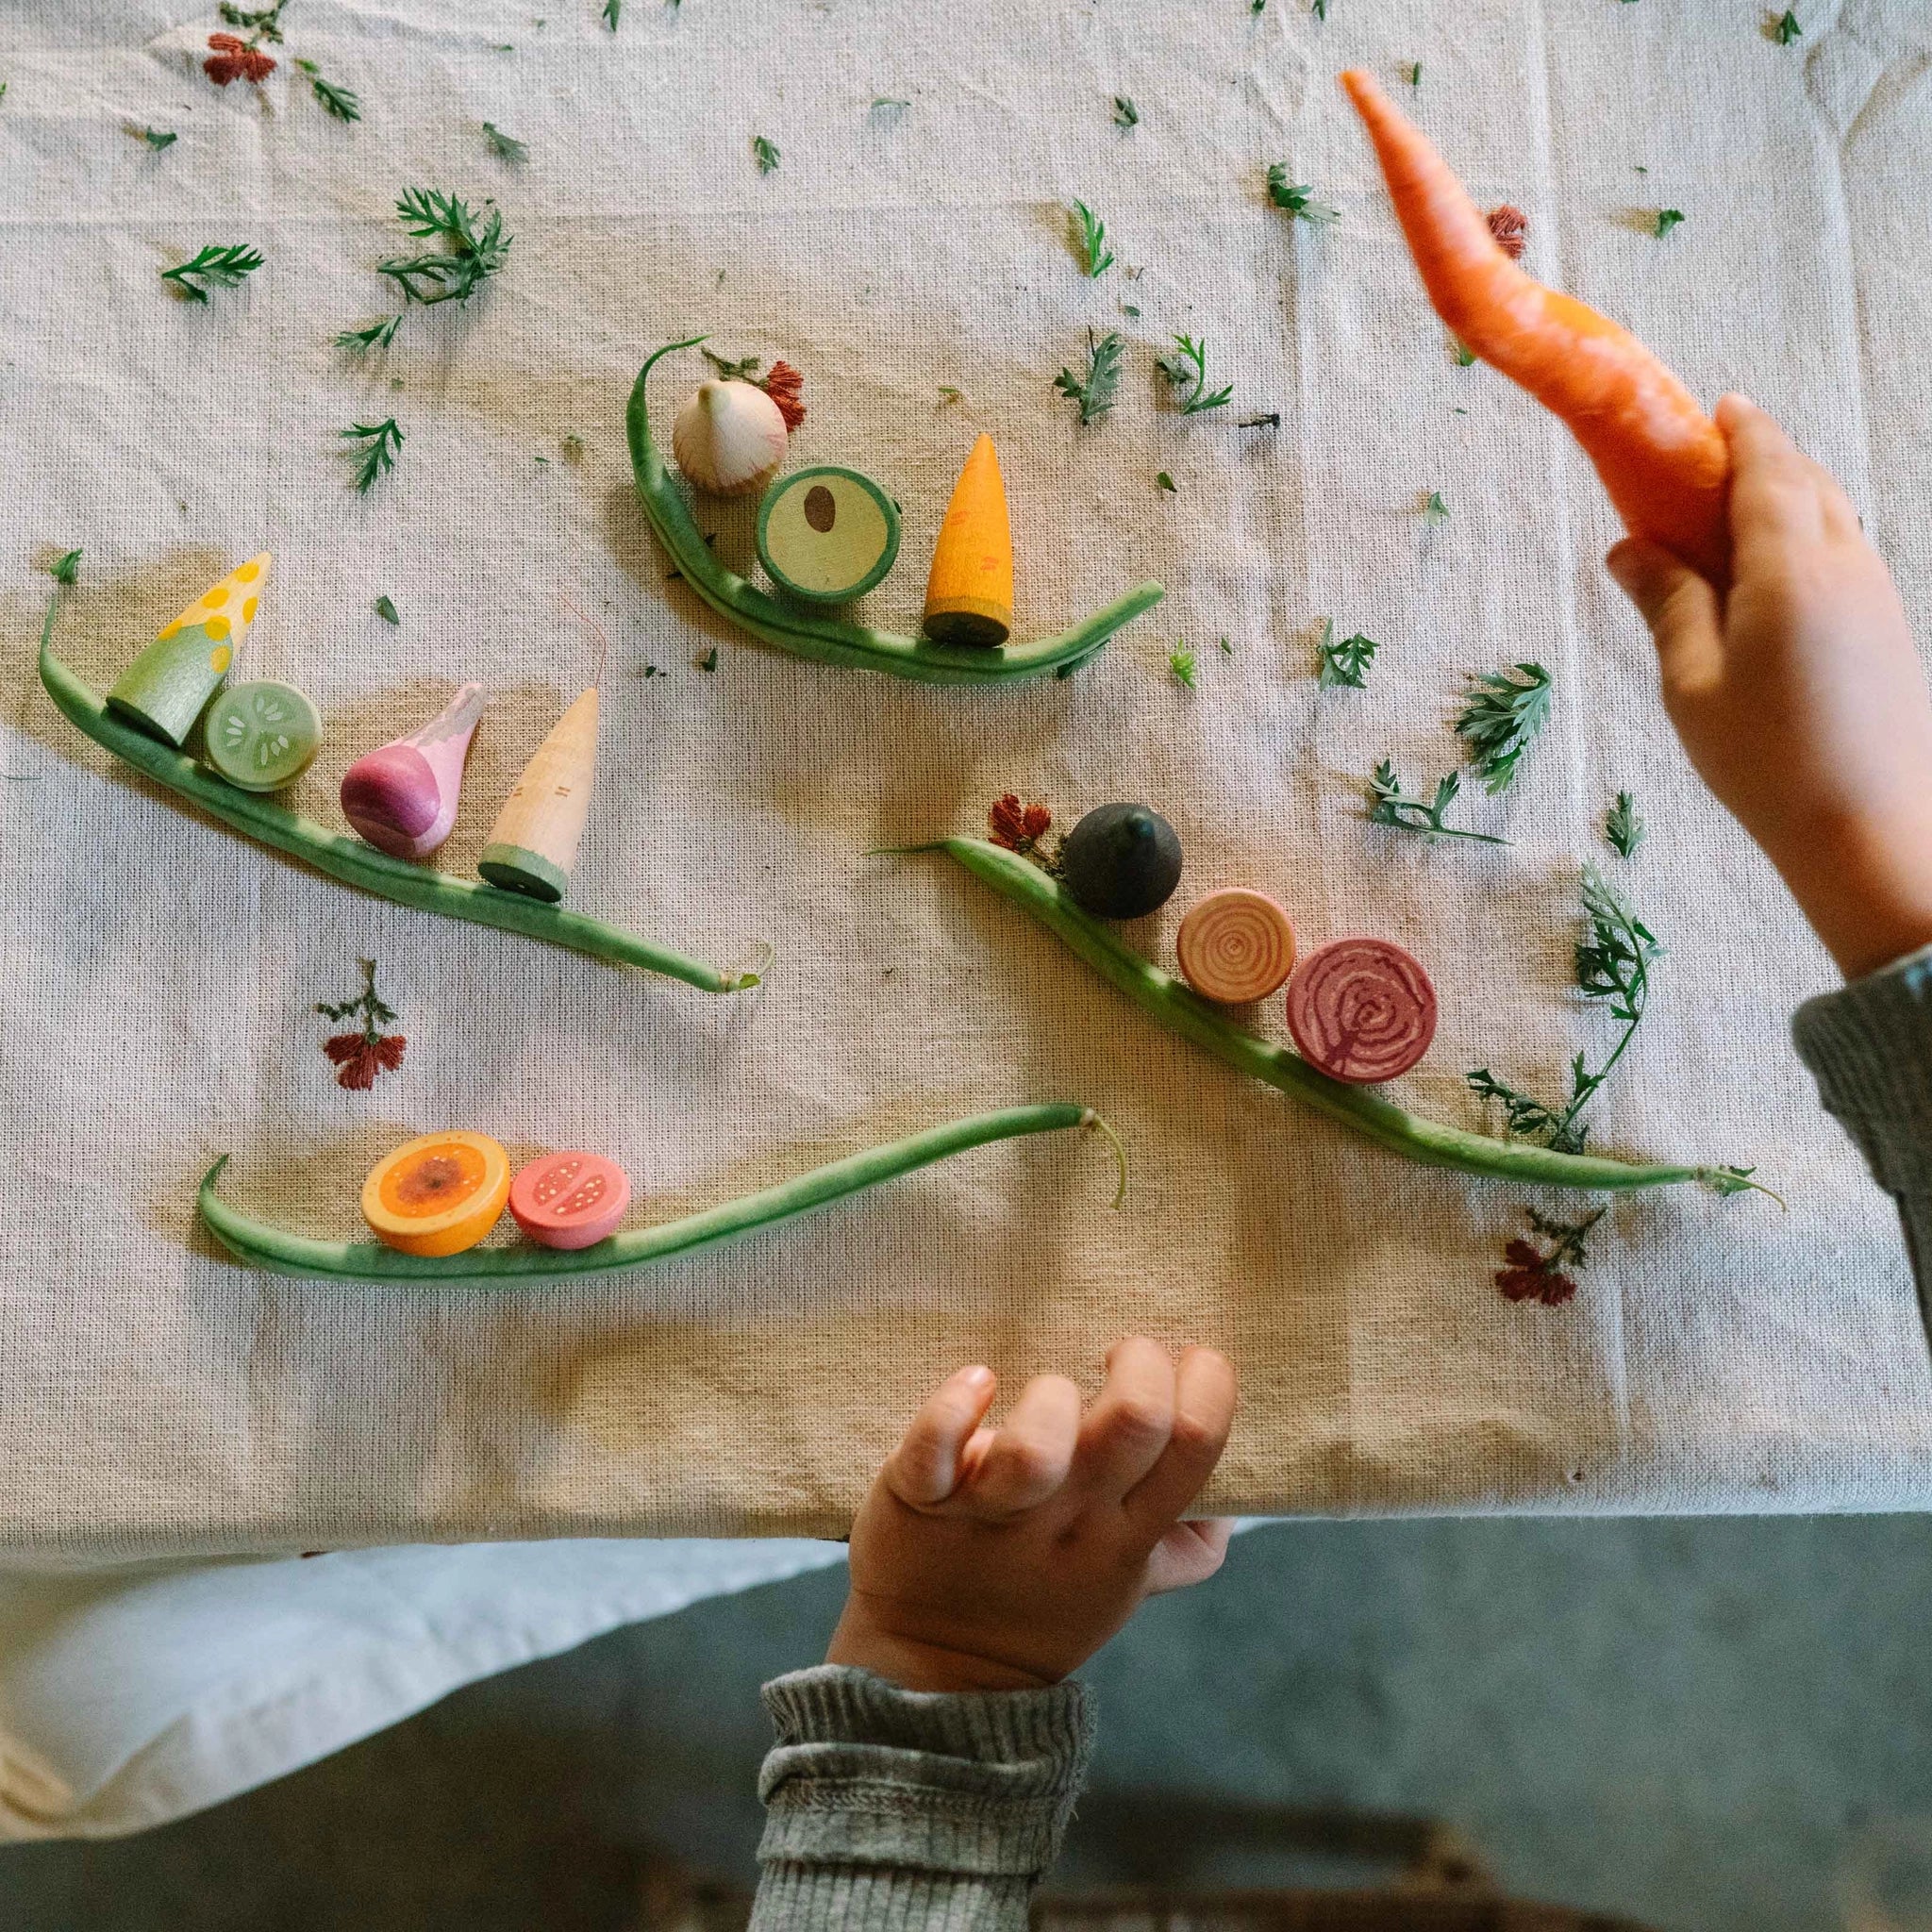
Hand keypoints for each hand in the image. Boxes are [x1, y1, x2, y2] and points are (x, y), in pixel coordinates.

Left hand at [827, 1337, 1237, 1693]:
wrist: (936, 1668)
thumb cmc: (1041, 1601)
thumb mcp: (1126, 1582)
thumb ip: (1184, 1544)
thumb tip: (1232, 1500)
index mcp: (1127, 1535)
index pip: (1196, 1444)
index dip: (1207, 1384)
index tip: (1183, 1361)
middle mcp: (1070, 1521)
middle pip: (1134, 1422)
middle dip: (1140, 1364)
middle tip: (1116, 1357)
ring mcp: (994, 1511)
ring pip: (1038, 1445)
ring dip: (1050, 1397)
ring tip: (1045, 1393)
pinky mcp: (922, 1498)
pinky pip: (934, 1446)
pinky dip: (954, 1404)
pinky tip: (977, 1381)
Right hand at [1607, 394, 1931, 980]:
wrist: (1873, 833)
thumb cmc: (1768, 762)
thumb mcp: (1691, 684)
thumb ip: (1666, 604)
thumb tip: (1630, 548)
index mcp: (1791, 564)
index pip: (1767, 467)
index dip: (1741, 430)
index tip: (1715, 407)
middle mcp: (1846, 563)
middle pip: (1808, 482)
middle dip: (1762, 461)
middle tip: (1707, 467)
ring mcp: (1877, 596)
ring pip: (1833, 518)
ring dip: (1787, 502)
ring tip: (1732, 524)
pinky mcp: (1888, 632)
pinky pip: (1845, 558)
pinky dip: (1807, 542)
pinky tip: (1772, 582)